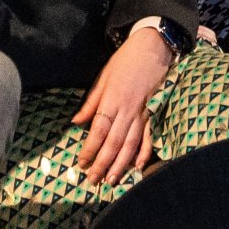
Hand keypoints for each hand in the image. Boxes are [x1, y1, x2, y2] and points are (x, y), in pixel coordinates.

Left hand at [72, 26, 172, 184]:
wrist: (153, 48)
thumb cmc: (124, 61)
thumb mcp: (103, 77)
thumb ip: (90, 102)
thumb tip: (75, 122)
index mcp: (112, 99)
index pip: (99, 130)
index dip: (90, 148)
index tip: (81, 163)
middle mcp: (127, 109)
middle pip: (114, 142)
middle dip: (103, 163)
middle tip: (93, 180)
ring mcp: (142, 113)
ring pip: (131, 144)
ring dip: (121, 164)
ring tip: (112, 180)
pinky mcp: (153, 113)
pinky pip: (149, 137)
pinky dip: (145, 153)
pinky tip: (137, 166)